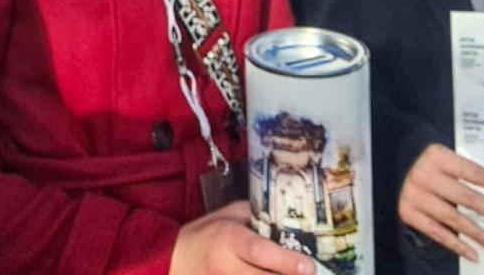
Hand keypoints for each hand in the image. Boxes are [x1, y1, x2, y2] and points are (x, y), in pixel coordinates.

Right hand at [168, 201, 316, 274]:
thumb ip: (257, 216)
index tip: (308, 266)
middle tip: (310, 274)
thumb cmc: (206, 233)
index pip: (260, 252)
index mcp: (228, 239)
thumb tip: (289, 222)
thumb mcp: (228, 215)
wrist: (174, 258)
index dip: (286, 261)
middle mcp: (225, 267)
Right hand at [398, 143, 483, 261]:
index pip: (476, 173)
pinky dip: (457, 245)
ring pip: (454, 219)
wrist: (391, 164)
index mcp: (438, 156)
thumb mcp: (446, 158)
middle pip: (467, 197)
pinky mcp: (409, 213)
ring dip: (480, 235)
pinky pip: (437, 233)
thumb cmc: (429, 163)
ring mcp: (415, 195)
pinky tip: (475, 253)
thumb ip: (468, 173)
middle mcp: (425, 175)